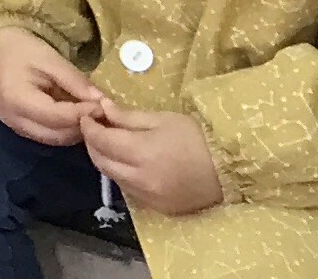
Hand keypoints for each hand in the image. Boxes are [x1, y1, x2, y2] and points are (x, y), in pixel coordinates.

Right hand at [0, 27, 107, 148]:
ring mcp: (16, 127)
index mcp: (17, 99)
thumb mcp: (52, 60)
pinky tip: (75, 116)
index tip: (103, 106)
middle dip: (82, 126)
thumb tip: (102, 102)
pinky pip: (50, 136)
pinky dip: (66, 129)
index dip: (83, 113)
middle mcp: (14, 119)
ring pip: (56, 139)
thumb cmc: (23, 50)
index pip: (58, 117)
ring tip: (90, 114)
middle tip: (102, 112)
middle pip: (58, 134)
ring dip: (76, 130)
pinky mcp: (21, 128)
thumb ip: (76, 82)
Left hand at [82, 102, 226, 216]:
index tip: (87, 115)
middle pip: (101, 162)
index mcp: (141, 153)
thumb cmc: (197, 138)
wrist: (230, 169)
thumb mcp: (162, 119)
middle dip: (93, 144)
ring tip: (111, 144)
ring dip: (106, 160)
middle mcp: (141, 179)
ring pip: (113, 178)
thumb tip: (103, 109)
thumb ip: (128, 117)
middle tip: (95, 128)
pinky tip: (128, 163)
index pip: (101, 141)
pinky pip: (130, 191)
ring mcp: (149, 198)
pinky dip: (122, 176)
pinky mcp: (159, 209)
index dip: (88, 127)